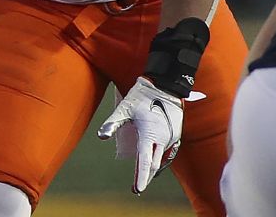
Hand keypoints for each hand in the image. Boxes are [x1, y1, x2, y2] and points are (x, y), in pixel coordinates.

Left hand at [97, 76, 204, 193]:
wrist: (165, 84)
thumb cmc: (142, 96)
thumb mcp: (124, 108)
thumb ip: (113, 123)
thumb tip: (101, 136)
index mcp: (150, 134)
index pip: (145, 162)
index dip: (141, 177)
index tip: (137, 190)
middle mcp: (163, 138)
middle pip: (154, 164)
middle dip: (145, 177)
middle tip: (137, 188)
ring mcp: (171, 137)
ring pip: (161, 158)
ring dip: (152, 167)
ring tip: (143, 177)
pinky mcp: (175, 133)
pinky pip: (167, 151)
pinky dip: (159, 158)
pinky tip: (154, 162)